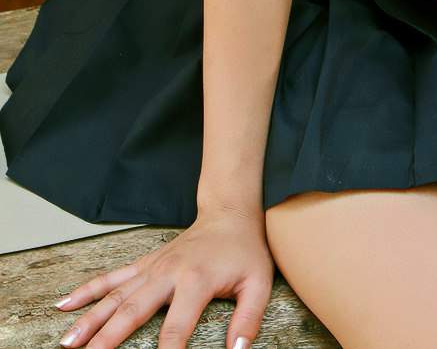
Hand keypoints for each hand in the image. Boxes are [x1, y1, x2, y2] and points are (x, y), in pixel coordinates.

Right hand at [52, 208, 274, 348]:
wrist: (229, 212)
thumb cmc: (244, 250)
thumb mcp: (258, 283)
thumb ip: (248, 319)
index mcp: (196, 282)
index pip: (176, 328)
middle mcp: (167, 274)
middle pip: (132, 312)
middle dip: (107, 339)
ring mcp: (152, 268)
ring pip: (114, 296)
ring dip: (89, 319)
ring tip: (67, 342)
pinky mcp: (144, 264)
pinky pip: (111, 277)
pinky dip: (87, 290)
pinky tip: (66, 304)